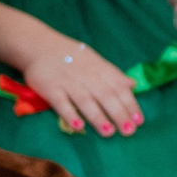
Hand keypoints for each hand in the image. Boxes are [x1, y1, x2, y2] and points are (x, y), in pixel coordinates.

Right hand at [21, 38, 139, 134]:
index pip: (118, 86)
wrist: (37, 44)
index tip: (139, 121)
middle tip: (128, 131)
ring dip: (97, 116)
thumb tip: (133, 85)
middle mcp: (85, 74)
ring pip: (85, 100)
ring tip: (108, 132)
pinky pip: (61, 102)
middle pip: (105, 95)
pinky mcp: (49, 88)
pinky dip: (69, 114)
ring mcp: (67, 81)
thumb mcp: (94, 60)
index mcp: (98, 67)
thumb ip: (113, 74)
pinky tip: (78, 126)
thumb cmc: (70, 55)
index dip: (130, 104)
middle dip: (118, 113)